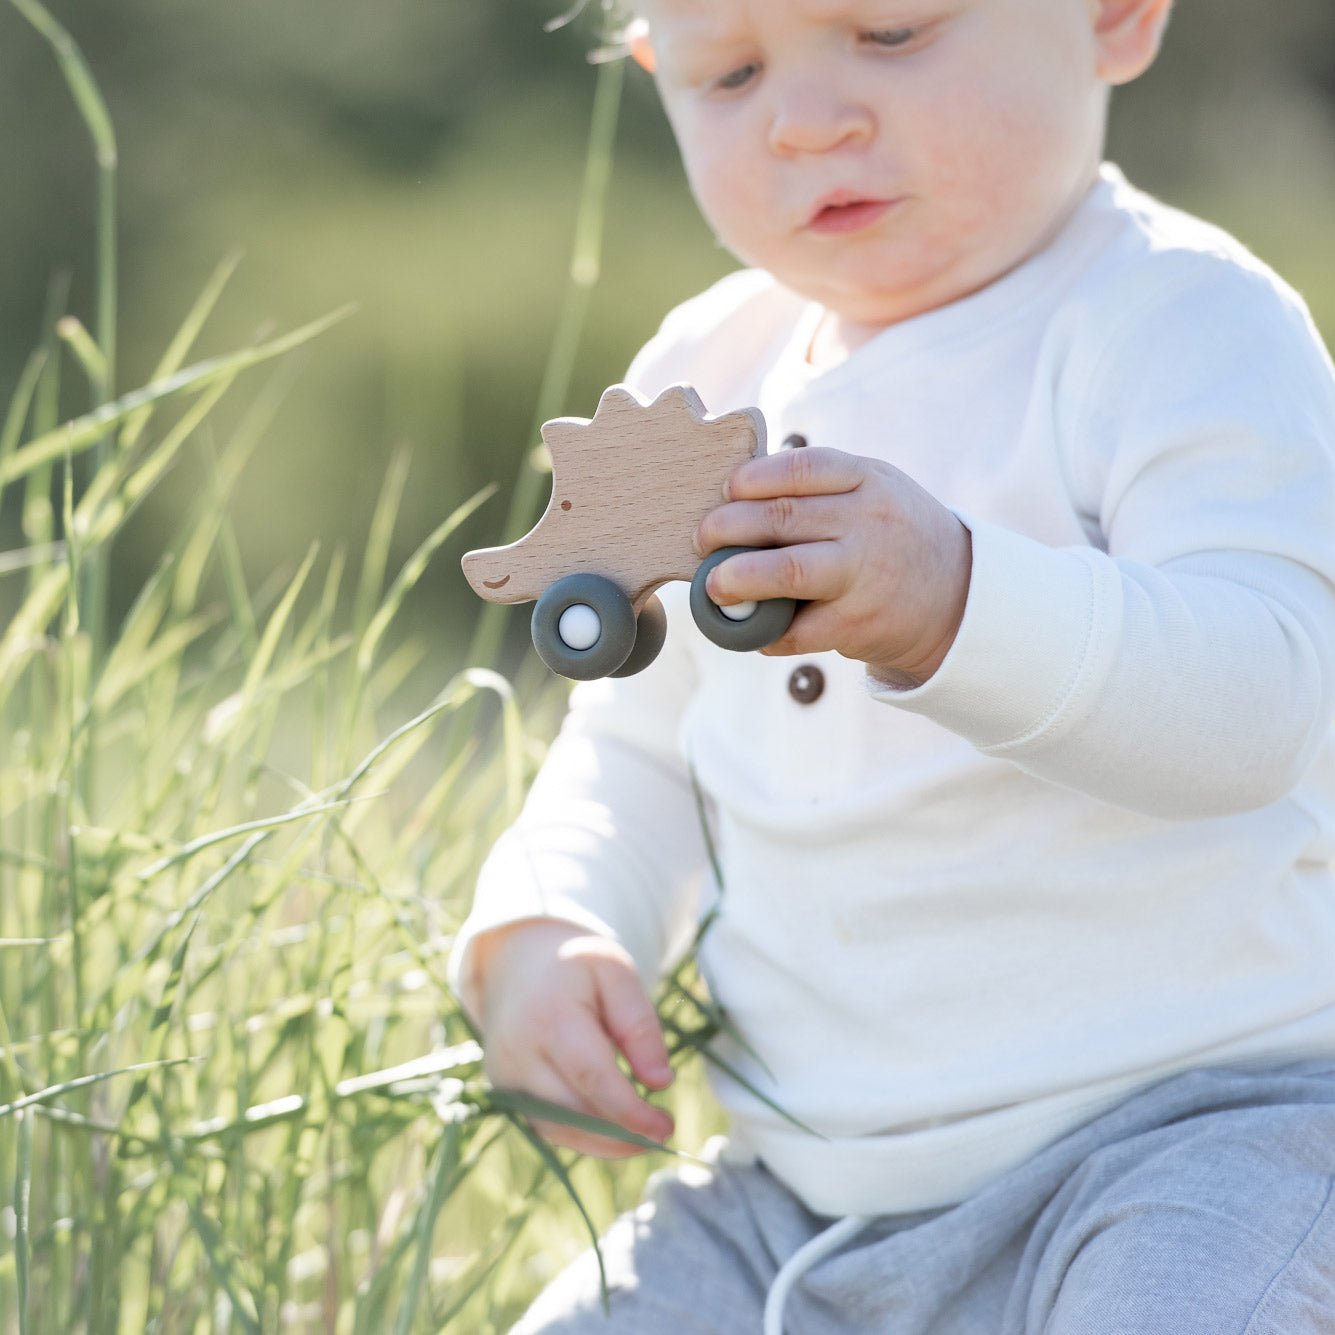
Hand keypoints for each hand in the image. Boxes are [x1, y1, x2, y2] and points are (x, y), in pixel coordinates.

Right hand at [470, 919, 674, 1157]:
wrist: (517, 960)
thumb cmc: (575, 965)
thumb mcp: (616, 974)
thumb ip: (639, 1025)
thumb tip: (661, 1082)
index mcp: (549, 1014)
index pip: (592, 1077)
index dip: (631, 1112)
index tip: (666, 1126)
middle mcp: (517, 1051)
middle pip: (573, 1112)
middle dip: (622, 1135)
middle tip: (663, 1132)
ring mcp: (504, 1075)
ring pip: (557, 1129)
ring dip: (604, 1143)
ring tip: (642, 1136)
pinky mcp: (503, 1090)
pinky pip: (545, 1126)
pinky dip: (581, 1135)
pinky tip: (612, 1129)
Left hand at [693, 446, 971, 683]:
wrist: (959, 599)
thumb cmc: (896, 538)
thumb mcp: (876, 491)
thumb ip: (822, 487)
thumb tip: (736, 490)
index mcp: (868, 481)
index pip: (800, 469)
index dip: (752, 479)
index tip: (725, 490)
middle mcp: (867, 524)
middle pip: (781, 519)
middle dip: (728, 528)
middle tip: (703, 539)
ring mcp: (864, 575)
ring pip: (786, 572)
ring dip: (738, 578)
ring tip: (713, 586)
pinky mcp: (858, 624)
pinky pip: (797, 630)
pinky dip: (765, 632)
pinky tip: (752, 631)